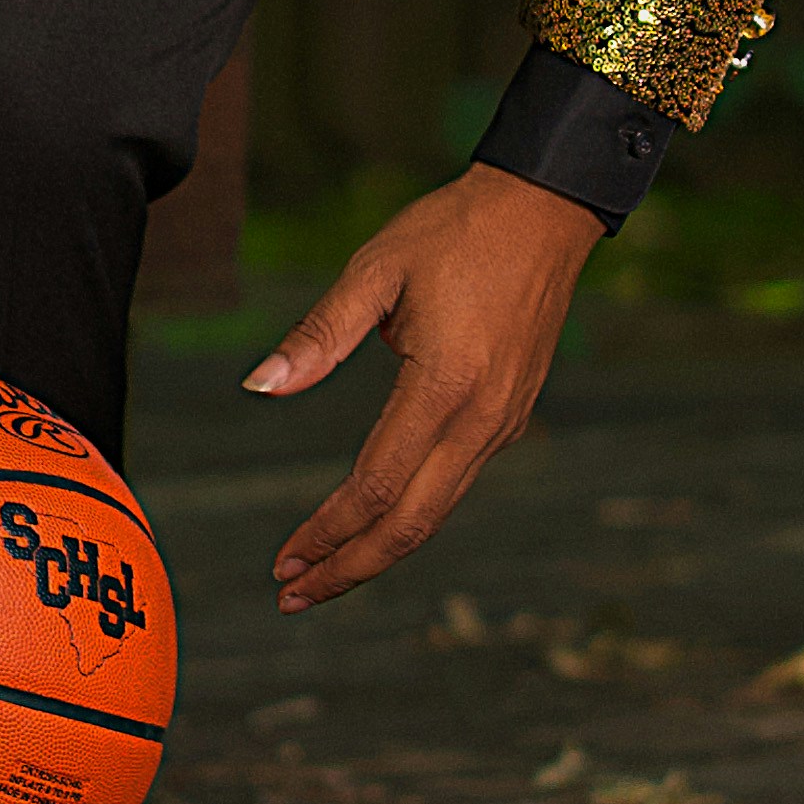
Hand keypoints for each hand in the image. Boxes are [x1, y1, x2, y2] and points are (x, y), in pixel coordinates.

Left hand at [244, 165, 597, 611]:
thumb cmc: (455, 230)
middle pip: (412, 524)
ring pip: (439, 512)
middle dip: (350, 568)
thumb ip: (319, 334)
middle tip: (292, 595)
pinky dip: (413, 514)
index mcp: (445, 385)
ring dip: (380, 549)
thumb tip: (258, 385)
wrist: (546, 208)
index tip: (283, 561)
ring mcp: (504, 421)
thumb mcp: (377, 268)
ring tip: (324, 572)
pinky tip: (376, 517)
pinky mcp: (512, 414)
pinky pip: (457, 483)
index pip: (377, 486)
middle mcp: (482, 418)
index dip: (327, 531)